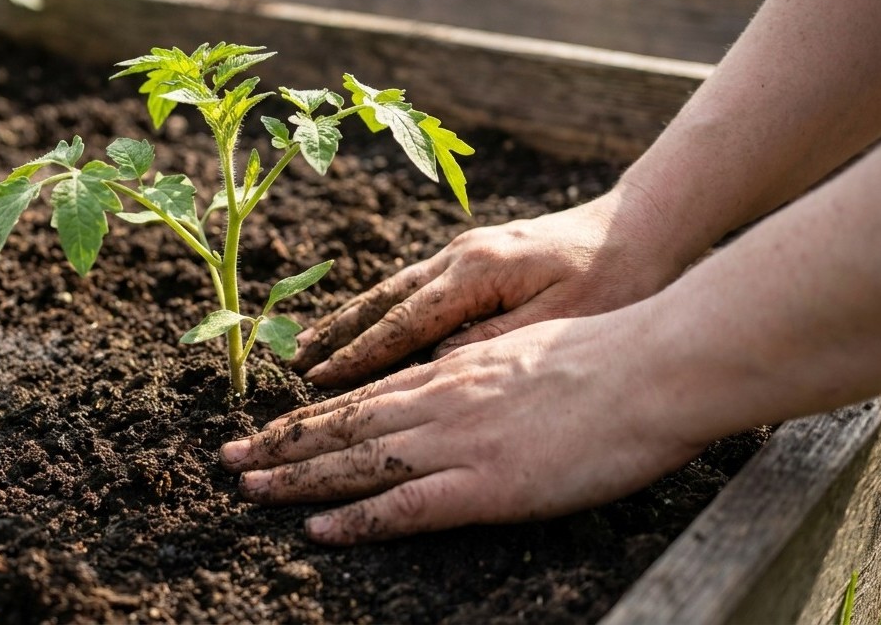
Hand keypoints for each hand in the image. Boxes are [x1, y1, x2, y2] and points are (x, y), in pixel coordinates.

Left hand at [222, 316, 705, 543]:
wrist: (652, 366)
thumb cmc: (605, 357)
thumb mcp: (522, 349)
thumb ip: (476, 369)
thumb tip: (443, 377)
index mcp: (452, 370)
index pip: (363, 396)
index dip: (311, 415)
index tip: (270, 428)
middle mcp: (439, 400)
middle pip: (342, 425)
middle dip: (280, 443)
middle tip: (228, 459)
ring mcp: (458, 441)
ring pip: (355, 460)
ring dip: (296, 476)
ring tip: (246, 488)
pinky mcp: (486, 483)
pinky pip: (405, 505)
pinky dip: (356, 518)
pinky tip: (318, 530)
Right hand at [292, 196, 678, 386]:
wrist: (646, 225)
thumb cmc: (615, 277)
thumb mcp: (563, 318)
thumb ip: (496, 340)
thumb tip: (437, 361)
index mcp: (477, 273)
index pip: (403, 323)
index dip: (358, 355)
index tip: (318, 381)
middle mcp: (460, 257)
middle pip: (383, 301)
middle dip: (336, 334)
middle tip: (293, 363)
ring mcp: (466, 252)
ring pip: (393, 290)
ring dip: (350, 318)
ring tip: (311, 344)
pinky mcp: (477, 255)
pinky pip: (414, 285)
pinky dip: (380, 307)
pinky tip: (364, 321)